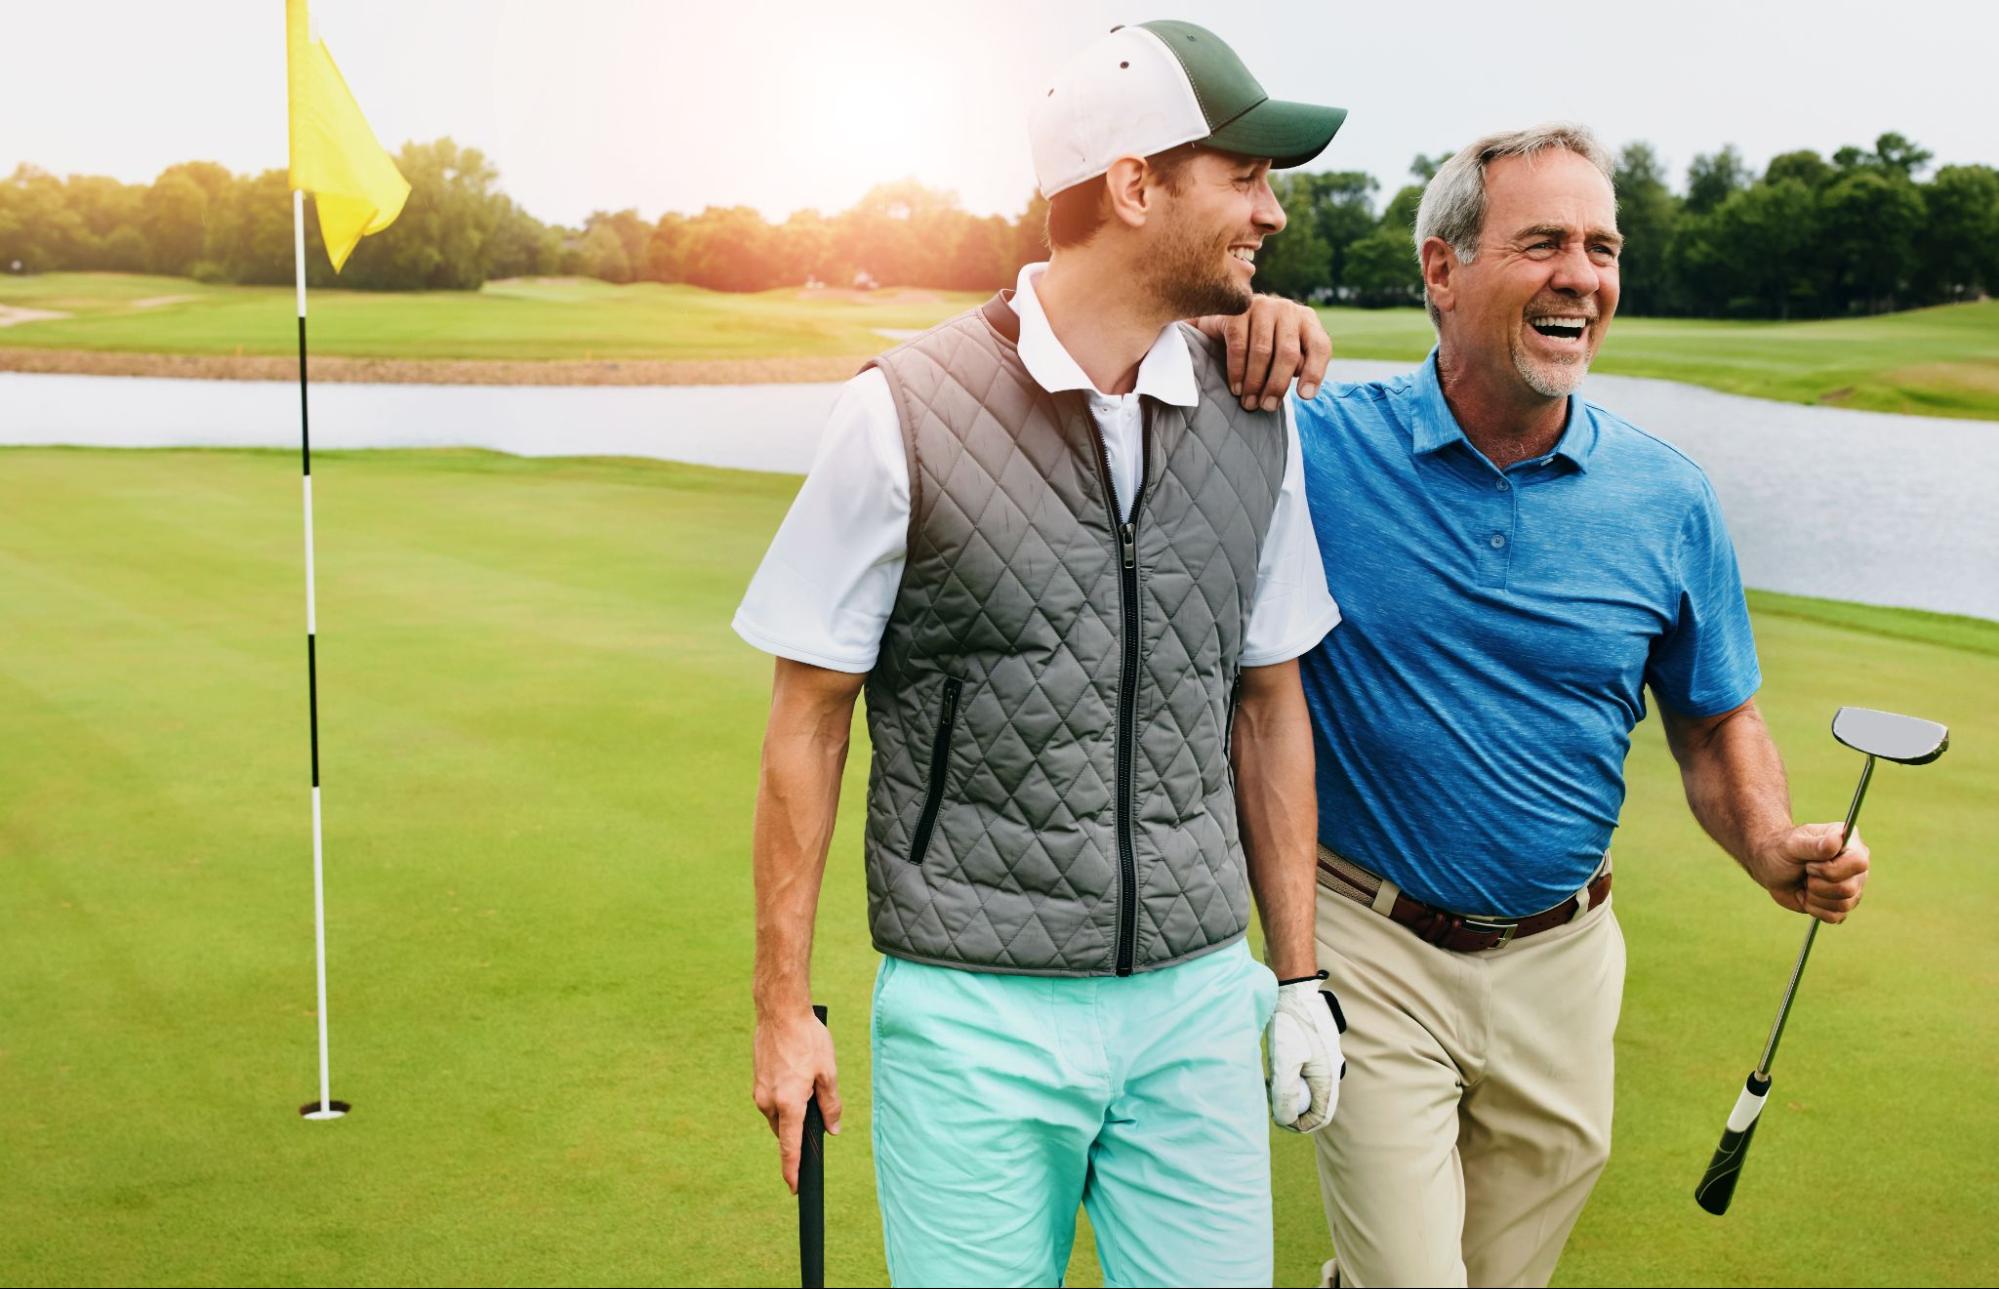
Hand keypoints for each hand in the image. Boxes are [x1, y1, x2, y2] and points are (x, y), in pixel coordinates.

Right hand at [752, 1006, 841, 1192]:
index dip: (793, 1170)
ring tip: (808, 1079)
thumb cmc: (807, 1039)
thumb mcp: (828, 1072)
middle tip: (817, 1105)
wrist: (779, 1012)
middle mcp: (769, 1102)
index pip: (790, 1147)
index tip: (794, 1188)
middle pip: (786, 1130)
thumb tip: (832, 1129)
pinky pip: (772, 1099)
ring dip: (792, 1108)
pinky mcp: (757, 1080)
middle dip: (799, 1127)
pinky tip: (796, 1073)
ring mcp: (760, 1091)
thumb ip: (831, 1104)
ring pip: (779, 1114)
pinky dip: (785, 1095)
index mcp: (789, 1103)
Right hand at [1192, 294, 1331, 408]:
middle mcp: (1287, 309)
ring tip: (1249, 403)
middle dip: (1277, 384)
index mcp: (1307, 320)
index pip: (1319, 346)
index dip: (1314, 372)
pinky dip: (1237, 371)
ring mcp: (1261, 306)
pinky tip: (1236, 389)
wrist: (1225, 325)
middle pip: (1288, 352)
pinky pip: (1239, 346)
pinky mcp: (1236, 311)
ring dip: (1255, 382)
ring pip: (1262, 351)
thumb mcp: (1286, 353)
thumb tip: (1304, 390)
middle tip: (1268, 406)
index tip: (1305, 396)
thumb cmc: (1263, 345)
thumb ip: (1298, 365)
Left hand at [1266, 978, 1346, 1132]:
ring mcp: (1323, 1061)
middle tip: (1270, 1101)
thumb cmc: (1290, 1023)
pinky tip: (1274, 1069)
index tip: (1278, 1119)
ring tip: (1270, 1083)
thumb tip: (1286, 1120)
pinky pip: (1304, 1075)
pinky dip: (1290, 1078)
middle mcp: (1329, 1072)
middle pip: (1314, 1106)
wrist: (1293, 989)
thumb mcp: (1285, 1062)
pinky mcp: (1314, 1051)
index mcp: (1327, 1078)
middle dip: (1293, 1109)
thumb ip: (1286, 1094)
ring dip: (1290, 1093)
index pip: (1320, 1117)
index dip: (1299, 1125)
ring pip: (1308, 1090)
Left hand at [1748, 822, 1870, 922]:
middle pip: (1849, 888)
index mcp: (1850, 843)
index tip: (1809, 865)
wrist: (1771, 868)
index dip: (1831, 870)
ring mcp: (1853, 885)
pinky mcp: (1843, 904)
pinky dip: (1814, 909)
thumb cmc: (1782, 851)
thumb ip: (1814, 844)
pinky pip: (1835, 916)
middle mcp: (1856, 865)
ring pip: (1843, 905)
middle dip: (1818, 885)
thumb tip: (1838, 840)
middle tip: (1805, 874)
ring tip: (1806, 883)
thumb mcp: (1793, 844)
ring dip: (1815, 897)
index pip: (1858, 863)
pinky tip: (1806, 896)